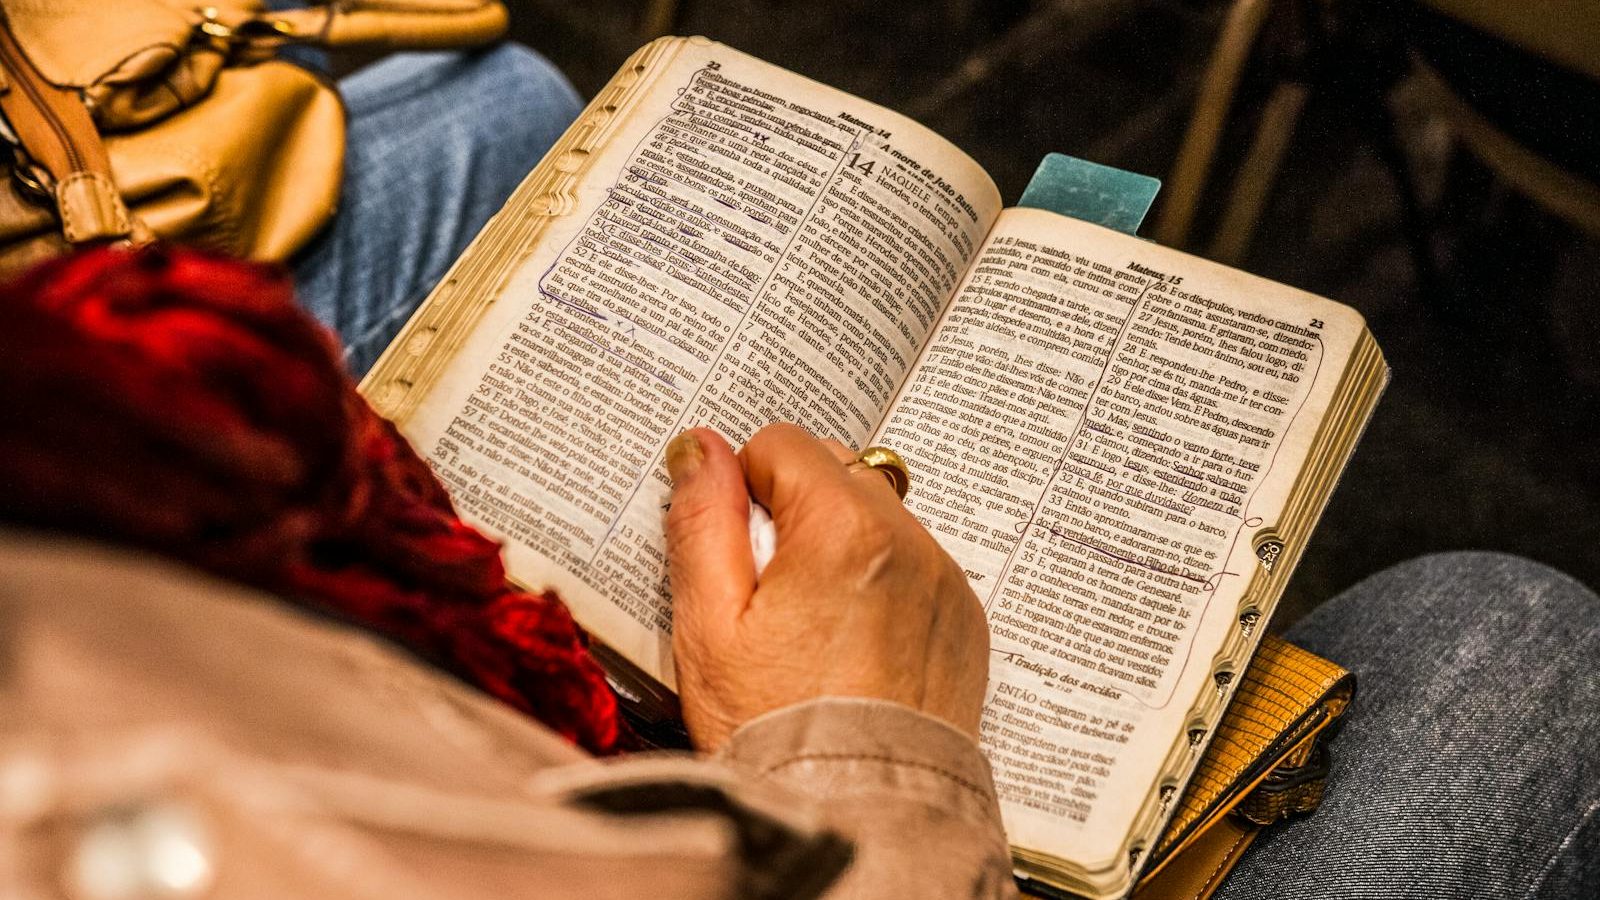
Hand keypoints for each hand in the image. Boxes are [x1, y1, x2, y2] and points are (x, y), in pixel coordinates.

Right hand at [664, 423, 988, 750]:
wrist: (857, 812)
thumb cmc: (773, 727)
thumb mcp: (709, 622)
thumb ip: (704, 519)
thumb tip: (699, 446)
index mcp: (843, 528)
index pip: (783, 443)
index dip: (745, 488)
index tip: (736, 550)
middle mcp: (909, 541)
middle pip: (836, 471)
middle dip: (795, 509)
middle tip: (768, 590)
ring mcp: (944, 581)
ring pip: (877, 517)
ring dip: (841, 544)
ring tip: (810, 625)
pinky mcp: (963, 620)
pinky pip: (915, 566)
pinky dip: (881, 583)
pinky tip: (851, 644)